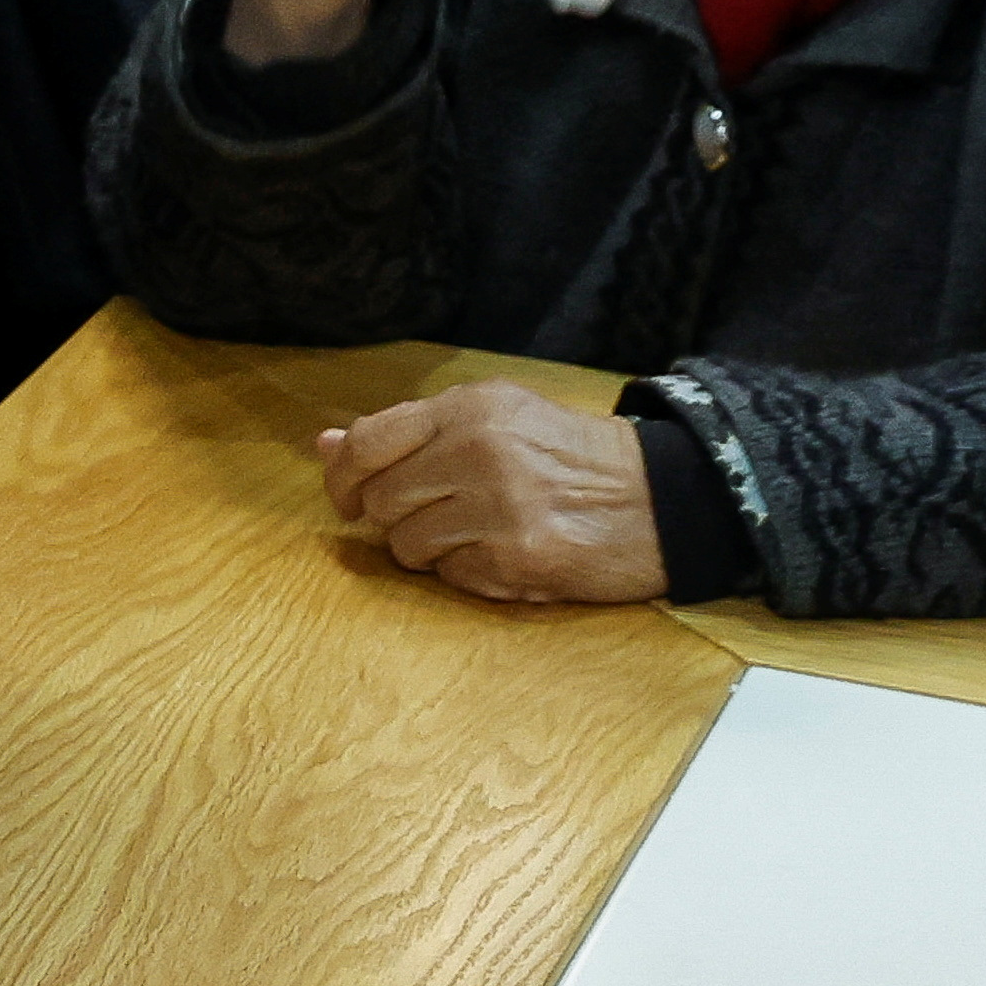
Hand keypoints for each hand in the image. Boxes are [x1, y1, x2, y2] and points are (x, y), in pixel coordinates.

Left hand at [318, 384, 667, 604]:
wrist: (662, 499)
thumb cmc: (569, 455)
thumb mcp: (494, 417)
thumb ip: (409, 431)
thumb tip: (324, 445)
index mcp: (468, 409)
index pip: (367, 442)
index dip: (341, 475)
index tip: (345, 497)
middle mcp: (478, 453)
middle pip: (381, 500)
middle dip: (392, 516)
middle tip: (431, 514)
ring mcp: (499, 509)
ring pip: (408, 546)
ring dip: (428, 548)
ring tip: (472, 533)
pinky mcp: (520, 561)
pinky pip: (452, 576)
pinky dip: (466, 572)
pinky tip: (502, 553)